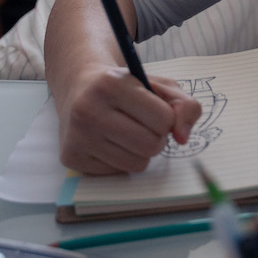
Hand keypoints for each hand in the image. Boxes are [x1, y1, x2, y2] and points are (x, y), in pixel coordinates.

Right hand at [56, 65, 201, 174]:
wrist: (79, 89)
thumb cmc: (126, 88)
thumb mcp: (160, 86)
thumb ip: (185, 106)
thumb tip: (182, 138)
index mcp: (112, 84)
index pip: (164, 119)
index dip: (167, 118)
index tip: (157, 110)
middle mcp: (89, 109)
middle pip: (151, 145)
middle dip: (157, 137)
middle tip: (145, 125)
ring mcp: (77, 135)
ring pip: (136, 164)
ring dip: (141, 152)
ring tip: (129, 133)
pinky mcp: (71, 157)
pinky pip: (117, 172)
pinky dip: (121, 161)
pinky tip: (110, 142)